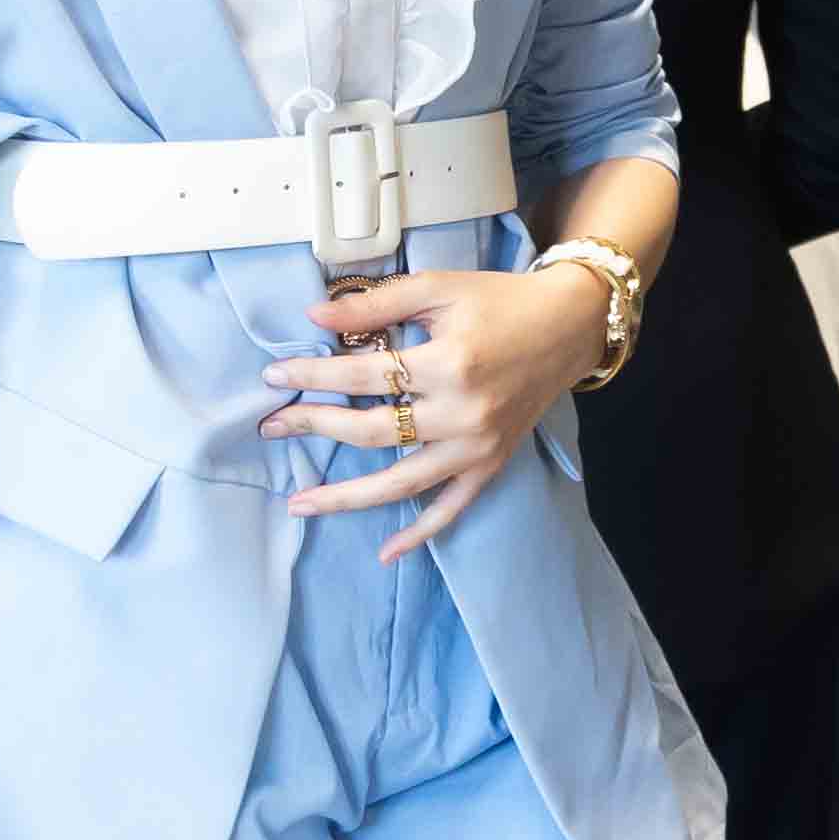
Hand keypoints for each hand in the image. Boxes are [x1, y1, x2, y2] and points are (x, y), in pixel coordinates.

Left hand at [260, 259, 608, 563]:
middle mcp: (462, 413)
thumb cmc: (500, 301)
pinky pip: (451, 508)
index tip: (273, 377)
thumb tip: (315, 315)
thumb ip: (377, 302)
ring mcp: (477, 446)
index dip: (312, 376)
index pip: (362, 376)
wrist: (567, 326)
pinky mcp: (490, 464)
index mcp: (448, 363)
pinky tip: (386, 553)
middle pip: (371, 431)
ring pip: (401, 482)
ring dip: (346, 497)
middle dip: (314, 427)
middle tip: (271, 427)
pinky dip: (420, 534)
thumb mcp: (439, 286)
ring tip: (299, 503)